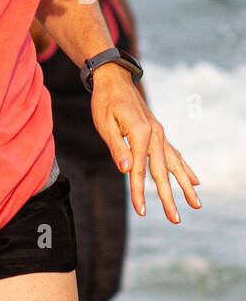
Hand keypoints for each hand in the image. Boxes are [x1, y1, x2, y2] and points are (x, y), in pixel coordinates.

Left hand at [91, 64, 200, 221]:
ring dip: (186, 186)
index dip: (140, 192)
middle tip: (176, 220)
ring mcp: (160, 134)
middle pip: (162, 172)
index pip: (139, 171)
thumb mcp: (104, 124)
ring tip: (196, 204)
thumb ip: (117, 147)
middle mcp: (156, 135)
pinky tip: (195, 180)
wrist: (114, 80)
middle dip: (169, 198)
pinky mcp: (159, 134)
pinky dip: (185, 168)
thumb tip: (127, 169)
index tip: (142, 211)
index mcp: (141, 134)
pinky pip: (175, 155)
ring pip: (175, 165)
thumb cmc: (104, 102)